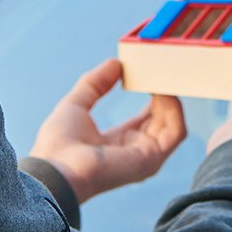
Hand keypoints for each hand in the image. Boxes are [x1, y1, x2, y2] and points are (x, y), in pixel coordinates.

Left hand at [27, 58, 187, 203]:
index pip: (147, 118)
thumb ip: (95, 83)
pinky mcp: (151, 159)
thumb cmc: (59, 144)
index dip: (152, 95)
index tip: (151, 73)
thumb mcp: (76, 103)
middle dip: (165, 94)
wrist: (56, 168)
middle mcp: (136, 151)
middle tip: (163, 69)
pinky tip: (163, 91)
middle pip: (163, 120)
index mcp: (117, 142)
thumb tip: (115, 62)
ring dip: (171, 98)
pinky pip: (175, 131)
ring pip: (173, 123)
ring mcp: (146, 157)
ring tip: (163, 76)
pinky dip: (174, 109)